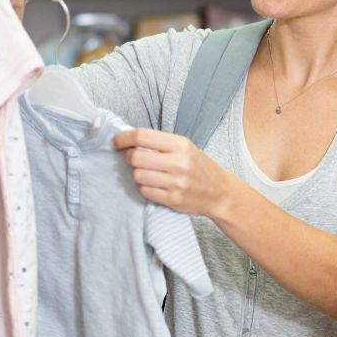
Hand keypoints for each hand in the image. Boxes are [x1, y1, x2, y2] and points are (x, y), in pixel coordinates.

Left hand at [111, 128, 234, 216]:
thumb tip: (129, 141)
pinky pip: (145, 191)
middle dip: (128, 157)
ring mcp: (176, 183)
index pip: (142, 137)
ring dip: (137, 174)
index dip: (124, 138)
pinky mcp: (173, 199)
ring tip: (147, 173)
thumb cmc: (199, 167)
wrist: (219, 192)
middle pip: (135, 157)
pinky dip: (145, 187)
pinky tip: (155, 185)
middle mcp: (178, 163)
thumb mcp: (185, 147)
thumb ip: (160, 143)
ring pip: (138, 176)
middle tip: (131, 158)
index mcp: (180, 145)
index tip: (116, 142)